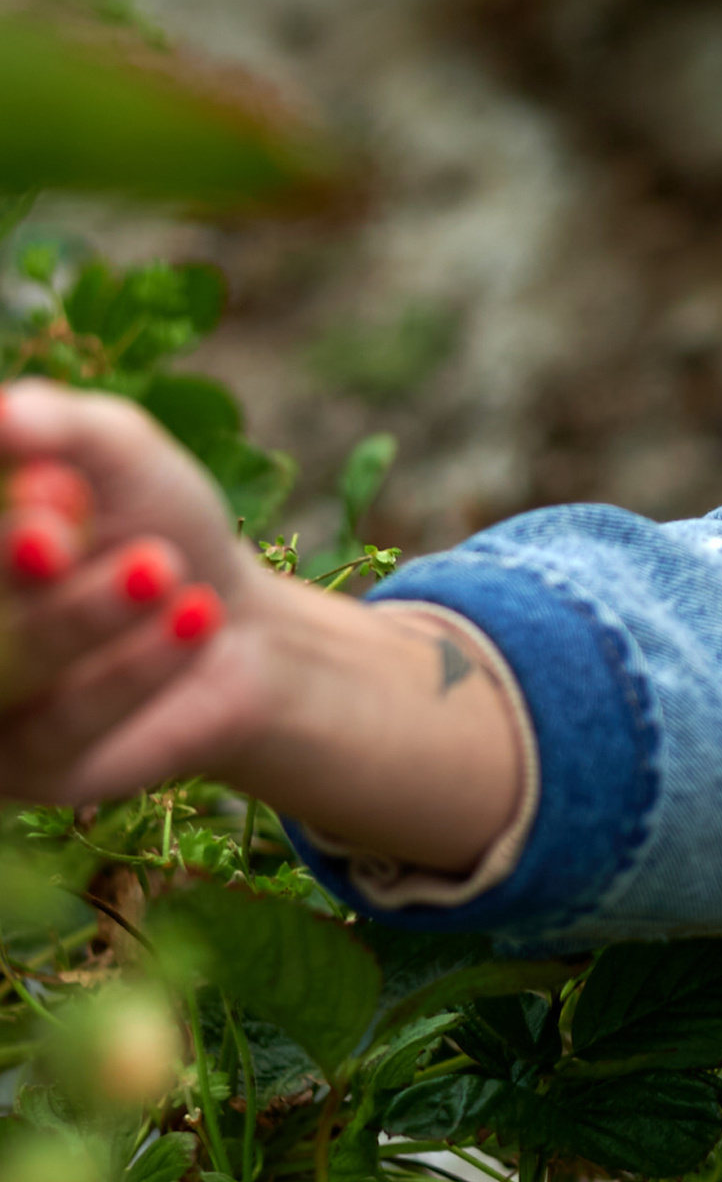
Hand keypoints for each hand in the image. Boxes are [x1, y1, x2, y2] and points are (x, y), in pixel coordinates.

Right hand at [0, 379, 519, 868]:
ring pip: (7, 669)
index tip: (51, 483)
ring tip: (162, 567)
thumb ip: (58, 428)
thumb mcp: (117, 455)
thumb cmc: (156, 523)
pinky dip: (129, 672)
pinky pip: (60, 728)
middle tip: (55, 526)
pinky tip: (195, 617)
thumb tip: (0, 411)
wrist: (238, 623)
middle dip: (7, 562)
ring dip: (79, 616)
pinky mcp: (26, 769)